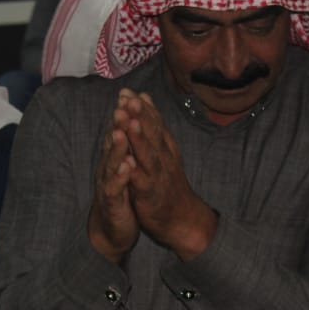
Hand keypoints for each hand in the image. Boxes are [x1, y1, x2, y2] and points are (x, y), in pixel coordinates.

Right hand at [87, 96, 140, 262]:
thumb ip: (125, 145)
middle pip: (113, 141)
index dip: (123, 114)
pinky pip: (115, 188)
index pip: (118, 131)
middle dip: (118, 123)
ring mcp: (108, 184)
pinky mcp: (112, 202)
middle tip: (123, 104)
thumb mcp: (124, 167)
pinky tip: (127, 166)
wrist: (112, 229)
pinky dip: (121, 177)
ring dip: (117, 147)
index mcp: (114, 157)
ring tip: (121, 131)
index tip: (129, 94)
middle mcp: (108, 167)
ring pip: (111, 162)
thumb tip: (128, 119)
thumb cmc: (121, 195)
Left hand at [117, 90, 216, 259]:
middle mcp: (163, 158)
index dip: (141, 107)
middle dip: (140, 116)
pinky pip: (142, 181)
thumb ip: (153, 126)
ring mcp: (158, 176)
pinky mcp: (151, 194)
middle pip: (151, 134)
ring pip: (148, 154)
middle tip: (128, 99)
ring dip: (138, 138)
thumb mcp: (164, 151)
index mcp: (165, 147)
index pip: (154, 123)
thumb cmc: (168, 183)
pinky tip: (126, 161)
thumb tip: (145, 98)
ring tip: (129, 121)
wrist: (182, 217)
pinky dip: (134, 170)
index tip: (128, 91)